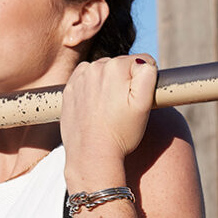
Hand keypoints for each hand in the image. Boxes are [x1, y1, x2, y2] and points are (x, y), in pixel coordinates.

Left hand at [60, 54, 156, 177]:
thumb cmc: (121, 132)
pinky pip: (85, 81)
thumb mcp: (144, 104)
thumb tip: (143, 62)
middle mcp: (95, 66)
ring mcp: (80, 78)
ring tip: (109, 110)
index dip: (144, 83)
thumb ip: (148, 74)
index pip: (141, 64)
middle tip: (123, 108)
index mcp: (116, 66)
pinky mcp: (69, 90)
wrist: (92, 155)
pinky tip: (96, 107)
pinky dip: (91, 89)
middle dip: (125, 82)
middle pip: (120, 66)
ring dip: (108, 84)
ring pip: (103, 72)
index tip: (137, 101)